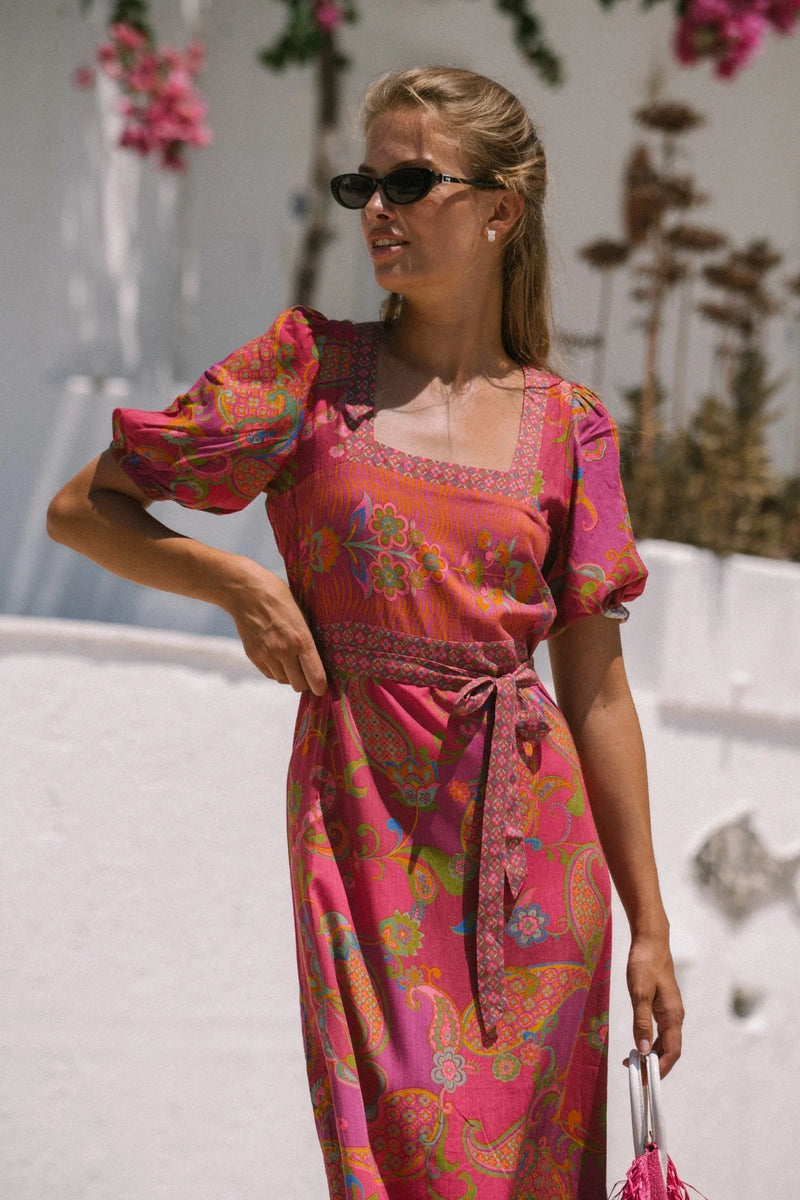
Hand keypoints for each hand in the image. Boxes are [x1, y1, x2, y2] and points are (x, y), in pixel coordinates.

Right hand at [221, 559, 327, 694]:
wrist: (246, 591)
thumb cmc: (280, 597)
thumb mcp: (302, 614)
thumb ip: (309, 638)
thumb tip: (319, 660)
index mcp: (302, 639)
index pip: (315, 676)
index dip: (321, 687)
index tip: (322, 688)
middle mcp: (284, 650)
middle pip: (299, 685)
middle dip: (305, 683)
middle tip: (308, 675)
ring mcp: (267, 654)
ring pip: (283, 680)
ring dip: (289, 675)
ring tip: (291, 660)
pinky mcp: (253, 655)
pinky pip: (270, 674)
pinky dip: (275, 670)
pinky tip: (277, 656)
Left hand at [625, 930, 683, 1077]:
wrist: (651, 940)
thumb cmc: (645, 963)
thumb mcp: (639, 992)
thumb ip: (642, 1021)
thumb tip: (644, 1049)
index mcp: (673, 1015)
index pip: (672, 1052)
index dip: (661, 1069)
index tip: (647, 1080)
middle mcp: (675, 1016)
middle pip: (670, 1050)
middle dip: (656, 1066)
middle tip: (637, 1076)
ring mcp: (670, 1010)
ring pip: (666, 1041)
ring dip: (653, 1054)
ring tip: (634, 1063)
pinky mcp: (664, 1005)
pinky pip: (661, 1030)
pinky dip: (652, 1041)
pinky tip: (640, 1044)